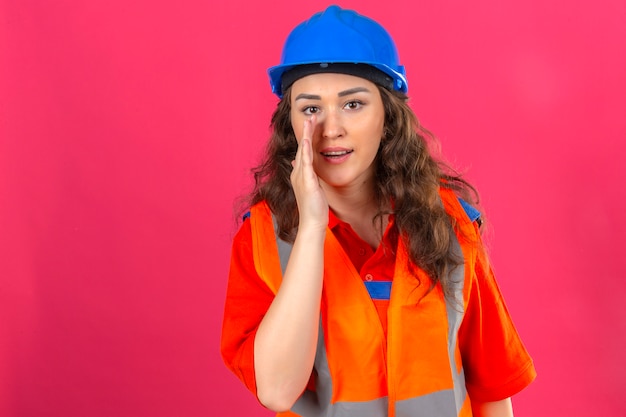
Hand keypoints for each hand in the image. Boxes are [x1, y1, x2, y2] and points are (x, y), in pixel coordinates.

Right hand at [290, 116, 328, 231]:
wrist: (311, 222)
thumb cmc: (313, 208)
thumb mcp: (310, 188)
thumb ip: (306, 175)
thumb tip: (298, 163)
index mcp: (300, 173)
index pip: (304, 151)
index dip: (307, 137)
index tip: (312, 124)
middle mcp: (298, 173)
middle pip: (302, 147)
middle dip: (306, 131)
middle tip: (310, 115)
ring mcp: (301, 176)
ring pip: (303, 151)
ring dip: (306, 135)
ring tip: (309, 121)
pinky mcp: (306, 181)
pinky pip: (305, 163)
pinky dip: (305, 151)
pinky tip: (306, 141)